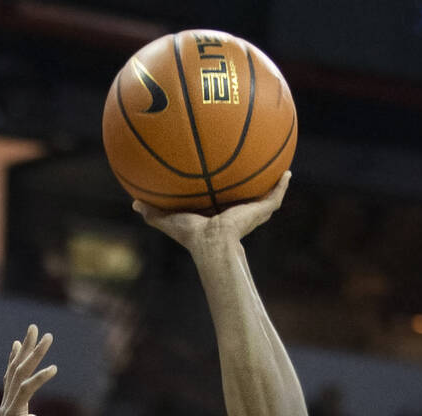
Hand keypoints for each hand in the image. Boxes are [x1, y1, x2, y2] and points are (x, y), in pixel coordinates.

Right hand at [0, 324, 55, 415]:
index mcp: (12, 411)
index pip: (12, 379)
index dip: (16, 359)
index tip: (19, 341)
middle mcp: (7, 407)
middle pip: (15, 369)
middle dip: (26, 348)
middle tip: (35, 328)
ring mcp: (9, 411)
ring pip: (20, 374)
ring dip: (34, 354)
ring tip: (47, 337)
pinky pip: (26, 391)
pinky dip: (40, 378)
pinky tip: (53, 368)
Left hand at [132, 172, 289, 252]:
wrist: (213, 243)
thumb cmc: (191, 236)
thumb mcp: (169, 219)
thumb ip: (153, 212)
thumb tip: (134, 203)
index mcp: (217, 215)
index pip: (221, 200)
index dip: (221, 189)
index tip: (221, 175)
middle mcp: (236, 213)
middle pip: (245, 197)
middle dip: (249, 184)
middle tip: (251, 166)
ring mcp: (251, 214)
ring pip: (264, 197)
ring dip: (271, 184)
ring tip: (279, 166)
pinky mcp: (261, 212)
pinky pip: (275, 196)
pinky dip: (282, 186)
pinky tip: (288, 172)